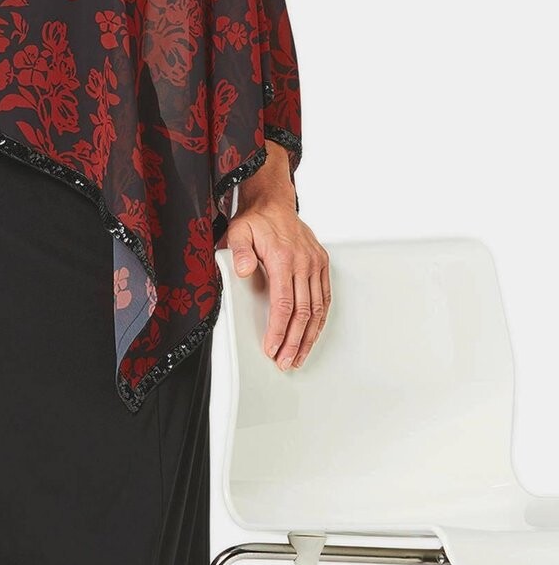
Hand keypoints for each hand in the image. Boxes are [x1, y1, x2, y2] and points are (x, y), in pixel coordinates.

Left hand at [225, 197, 330, 369]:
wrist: (274, 203)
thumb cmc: (256, 220)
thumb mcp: (238, 232)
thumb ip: (239, 252)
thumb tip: (243, 271)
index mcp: (283, 258)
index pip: (283, 303)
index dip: (278, 329)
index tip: (272, 347)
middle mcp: (303, 262)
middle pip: (302, 311)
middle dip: (293, 341)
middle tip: (286, 361)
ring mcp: (315, 263)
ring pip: (317, 308)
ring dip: (309, 336)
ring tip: (299, 356)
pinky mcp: (321, 264)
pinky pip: (325, 297)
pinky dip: (320, 319)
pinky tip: (313, 334)